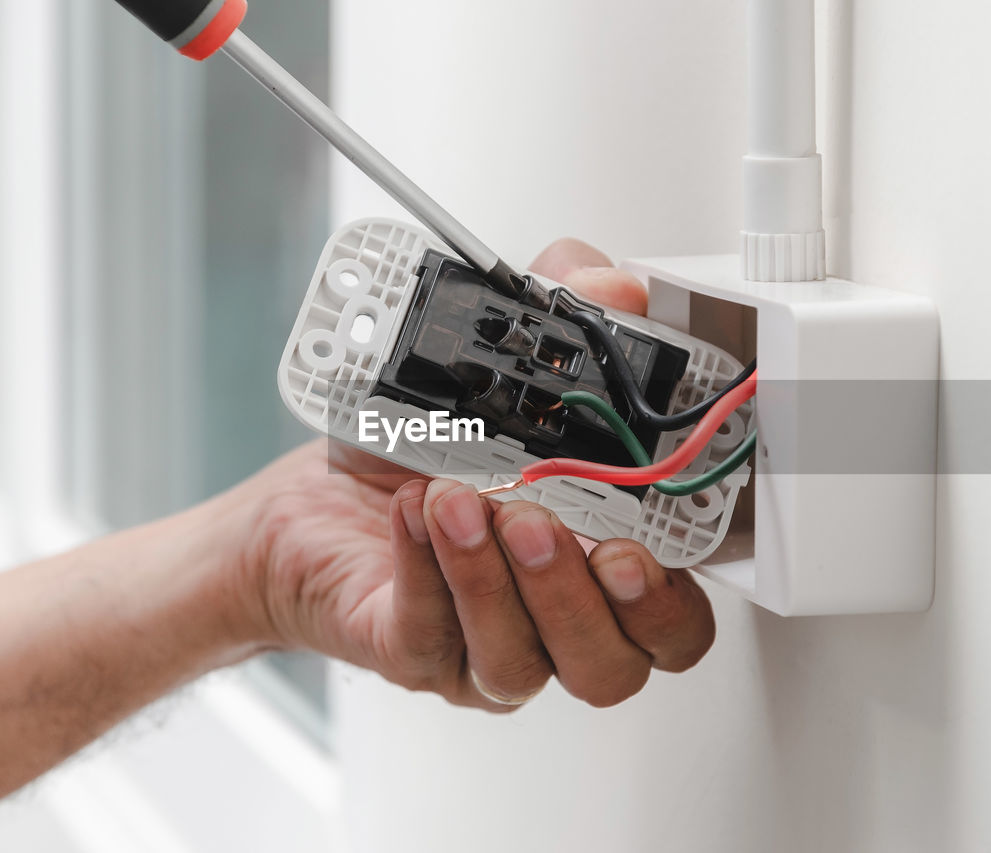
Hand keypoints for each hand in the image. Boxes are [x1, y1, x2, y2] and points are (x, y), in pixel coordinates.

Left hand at [219, 239, 715, 709]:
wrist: (318, 498)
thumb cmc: (425, 453)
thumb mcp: (502, 365)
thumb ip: (569, 313)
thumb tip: (616, 286)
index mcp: (601, 570)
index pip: (672, 622)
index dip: (666, 601)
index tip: (637, 544)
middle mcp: (556, 624)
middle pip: (608, 666)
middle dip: (574, 596)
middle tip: (537, 520)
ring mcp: (485, 648)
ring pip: (518, 662)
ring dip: (491, 577)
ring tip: (458, 497)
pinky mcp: (413, 652)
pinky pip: (428, 634)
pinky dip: (423, 569)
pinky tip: (413, 513)